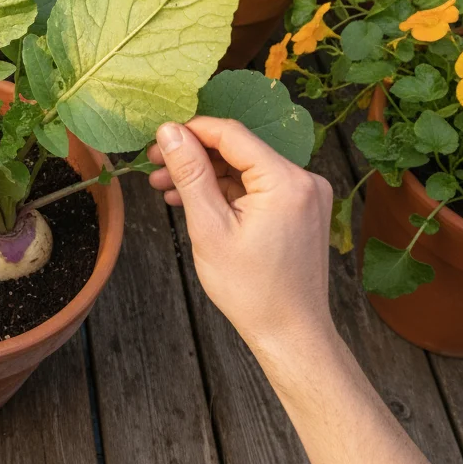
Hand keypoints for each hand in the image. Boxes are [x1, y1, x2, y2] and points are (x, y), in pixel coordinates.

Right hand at [147, 117, 333, 354]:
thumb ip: (191, 173)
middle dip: (195, 156)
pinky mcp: (303, 209)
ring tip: (167, 188)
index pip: (232, 135)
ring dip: (207, 175)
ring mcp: (307, 195)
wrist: (290, 332)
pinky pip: (258, 187)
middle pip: (239, 150)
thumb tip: (170, 131)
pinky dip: (227, 191)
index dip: (191, 131)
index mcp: (286, 181)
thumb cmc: (250, 289)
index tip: (157, 139)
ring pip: (246, 169)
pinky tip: (195, 201)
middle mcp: (305, 180)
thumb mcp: (209, 227)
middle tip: (155, 166)